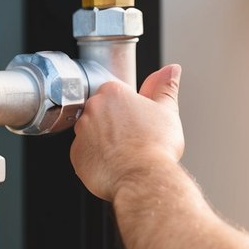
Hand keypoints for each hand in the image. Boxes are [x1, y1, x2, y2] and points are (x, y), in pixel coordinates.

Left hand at [70, 64, 184, 201]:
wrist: (143, 178)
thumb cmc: (155, 146)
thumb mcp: (167, 111)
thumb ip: (166, 88)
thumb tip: (171, 70)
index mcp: (113, 93)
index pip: (117, 94)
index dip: (131, 109)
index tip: (139, 121)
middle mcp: (92, 109)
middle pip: (103, 112)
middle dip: (116, 123)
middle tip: (135, 137)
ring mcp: (81, 133)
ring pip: (93, 133)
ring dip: (105, 140)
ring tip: (127, 153)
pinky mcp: (76, 156)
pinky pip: (86, 154)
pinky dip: (98, 159)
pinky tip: (116, 164)